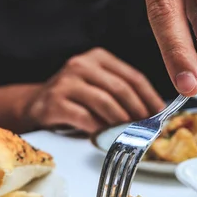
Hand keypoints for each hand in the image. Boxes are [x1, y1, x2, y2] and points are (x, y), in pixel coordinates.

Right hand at [22, 48, 164, 133]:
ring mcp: (66, 82)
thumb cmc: (75, 100)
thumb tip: (155, 115)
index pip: (133, 77)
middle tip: (148, 130)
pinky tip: (106, 138)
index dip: (151, 98)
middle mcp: (81, 65)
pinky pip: (85, 117)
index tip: (161, 116)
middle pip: (121, 90)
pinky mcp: (55, 102)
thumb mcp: (99, 87)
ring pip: (105, 103)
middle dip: (138, 113)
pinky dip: (99, 129)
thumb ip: (122, 94)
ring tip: (130, 135)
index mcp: (98, 58)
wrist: (34, 105)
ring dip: (121, 123)